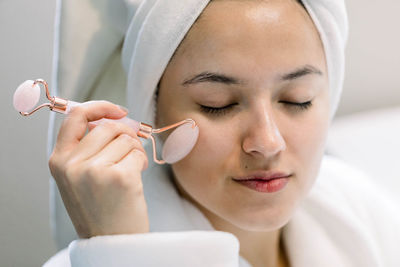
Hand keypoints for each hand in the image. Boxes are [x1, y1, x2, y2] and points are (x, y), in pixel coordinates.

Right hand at [48, 101, 148, 237]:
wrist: (111, 243)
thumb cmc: (99, 209)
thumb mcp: (79, 178)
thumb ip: (88, 147)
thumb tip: (115, 118)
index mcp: (59, 161)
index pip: (76, 117)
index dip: (100, 107)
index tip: (119, 111)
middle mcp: (72, 164)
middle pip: (108, 127)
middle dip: (126, 135)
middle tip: (130, 151)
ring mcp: (95, 171)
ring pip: (126, 139)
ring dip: (135, 150)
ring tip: (131, 169)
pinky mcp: (119, 177)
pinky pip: (138, 153)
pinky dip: (143, 161)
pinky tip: (137, 176)